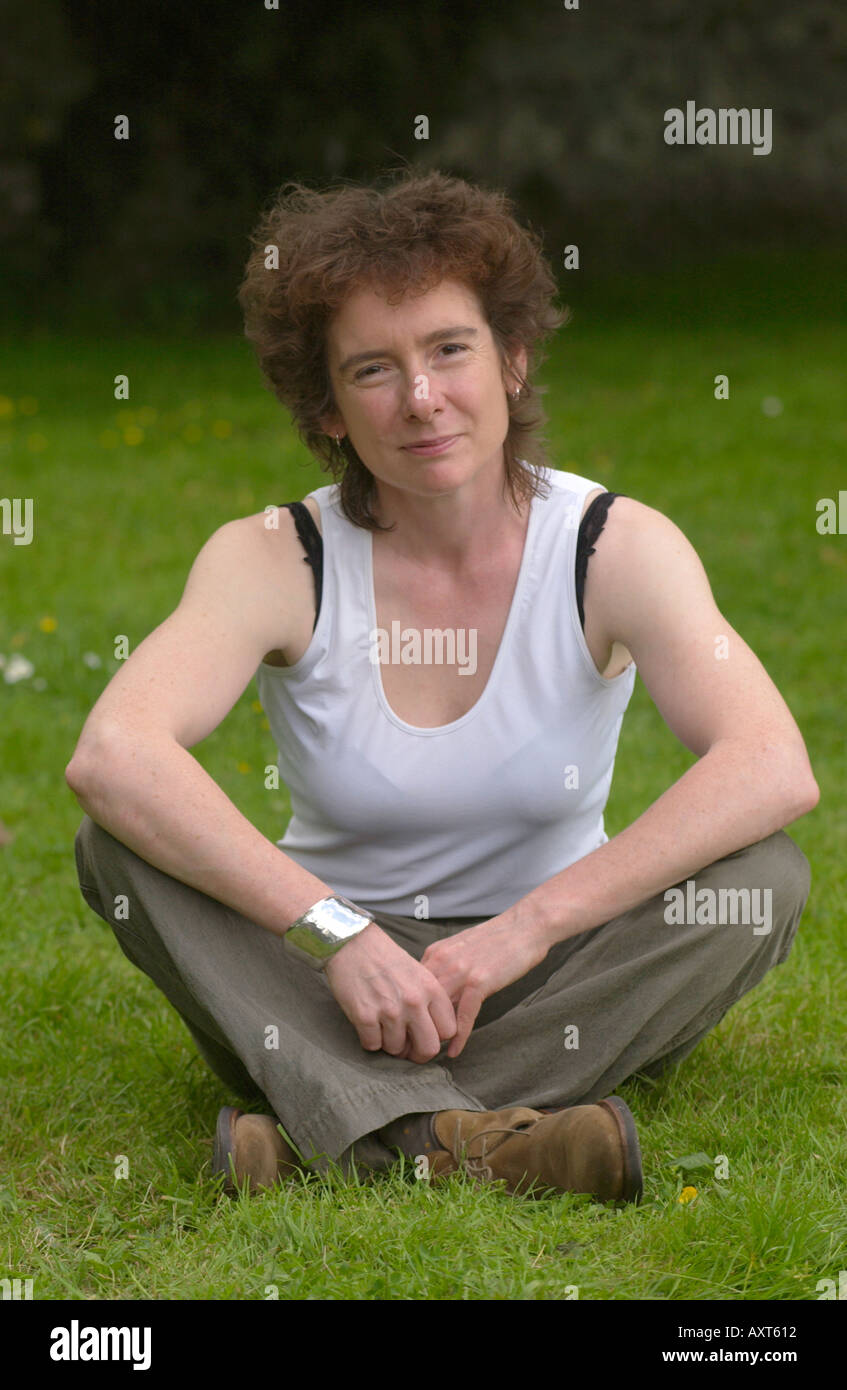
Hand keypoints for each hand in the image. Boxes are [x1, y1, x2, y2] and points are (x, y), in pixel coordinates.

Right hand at [324, 922, 456, 1063]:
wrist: (352, 943)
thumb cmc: (385, 958)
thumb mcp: (418, 972)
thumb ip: (429, 1000)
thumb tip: (434, 1031)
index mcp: (431, 989)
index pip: (449, 1031)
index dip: (437, 1038)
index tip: (426, 1035)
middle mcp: (414, 1001)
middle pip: (428, 1049)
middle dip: (417, 1054)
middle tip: (407, 1048)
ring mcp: (389, 1010)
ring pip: (397, 1050)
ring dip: (389, 1045)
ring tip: (384, 1029)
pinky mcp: (364, 1016)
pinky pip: (372, 1045)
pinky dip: (370, 1040)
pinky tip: (368, 1025)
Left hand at [420, 913, 548, 1058]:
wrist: (525, 926)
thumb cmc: (495, 939)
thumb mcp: (459, 949)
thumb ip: (443, 968)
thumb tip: (431, 994)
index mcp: (434, 953)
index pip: (410, 989)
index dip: (406, 1012)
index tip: (403, 1032)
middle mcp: (441, 961)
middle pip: (418, 1002)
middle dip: (412, 1028)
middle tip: (408, 1052)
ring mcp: (460, 971)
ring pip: (437, 1011)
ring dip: (432, 1036)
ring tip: (426, 1056)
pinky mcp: (479, 981)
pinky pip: (464, 1016)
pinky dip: (458, 1037)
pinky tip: (453, 1052)